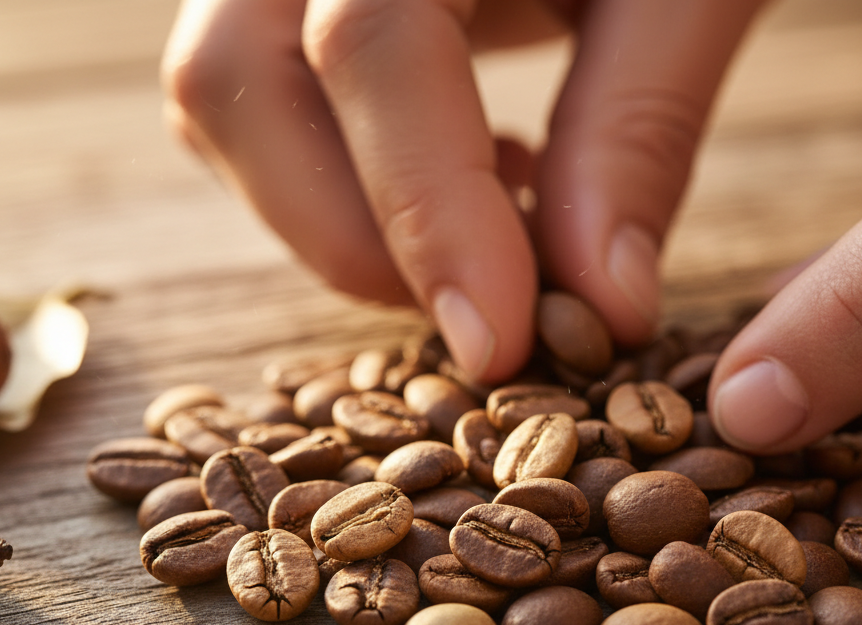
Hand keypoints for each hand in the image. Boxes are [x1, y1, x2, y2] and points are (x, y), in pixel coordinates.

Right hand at [162, 0, 761, 383]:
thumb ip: (640, 133)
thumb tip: (604, 309)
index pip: (372, 43)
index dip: (429, 210)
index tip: (502, 343)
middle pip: (237, 80)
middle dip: (359, 238)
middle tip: (493, 315)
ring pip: (221, 103)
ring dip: (341, 222)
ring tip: (494, 234)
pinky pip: (247, 104)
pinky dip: (340, 186)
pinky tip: (467, 181)